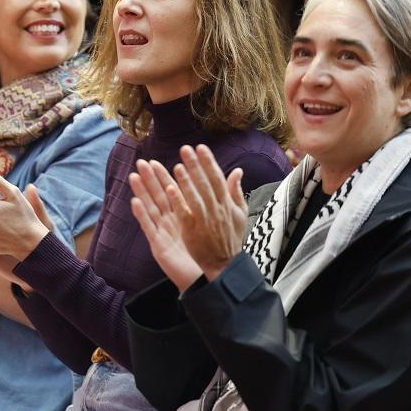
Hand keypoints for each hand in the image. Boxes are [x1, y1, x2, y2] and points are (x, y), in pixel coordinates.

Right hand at [128, 160, 203, 291]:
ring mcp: (162, 233)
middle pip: (158, 197)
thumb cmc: (205, 253)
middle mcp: (169, 223)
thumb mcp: (210, 226)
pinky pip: (149, 228)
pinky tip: (135, 202)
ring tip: (133, 176)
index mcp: (181, 217)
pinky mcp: (159, 245)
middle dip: (149, 180)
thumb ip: (211, 206)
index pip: (171, 193)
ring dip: (141, 192)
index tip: (157, 161)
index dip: (164, 177)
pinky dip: (142, 215)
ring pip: (150, 208)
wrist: (204, 277)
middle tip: (141, 162)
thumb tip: (222, 187)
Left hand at [166, 145, 247, 281]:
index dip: (208, 162)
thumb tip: (237, 170)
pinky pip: (184, 213)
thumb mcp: (240, 213)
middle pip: (205, 184)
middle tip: (185, 149)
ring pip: (194, 197)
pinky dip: (178, 201)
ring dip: (186, 181)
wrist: (225, 263)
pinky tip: (170, 188)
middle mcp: (217, 210)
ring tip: (176, 165)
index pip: (217, 178)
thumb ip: (236, 191)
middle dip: (195, 165)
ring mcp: (204, 220)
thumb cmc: (231, 237)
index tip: (201, 147)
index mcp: (227, 204)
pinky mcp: (193, 231)